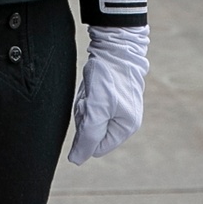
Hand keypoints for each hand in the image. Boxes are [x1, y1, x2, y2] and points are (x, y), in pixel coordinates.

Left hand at [68, 25, 149, 164]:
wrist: (113, 44)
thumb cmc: (108, 76)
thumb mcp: (97, 108)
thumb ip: (87, 136)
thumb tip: (76, 160)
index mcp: (126, 127)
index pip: (96, 146)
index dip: (86, 130)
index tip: (89, 110)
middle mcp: (124, 119)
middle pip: (92, 130)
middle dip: (85, 114)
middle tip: (90, 95)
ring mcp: (117, 105)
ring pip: (89, 115)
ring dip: (85, 101)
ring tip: (90, 86)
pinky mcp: (109, 92)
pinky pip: (91, 101)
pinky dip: (86, 92)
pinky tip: (90, 81)